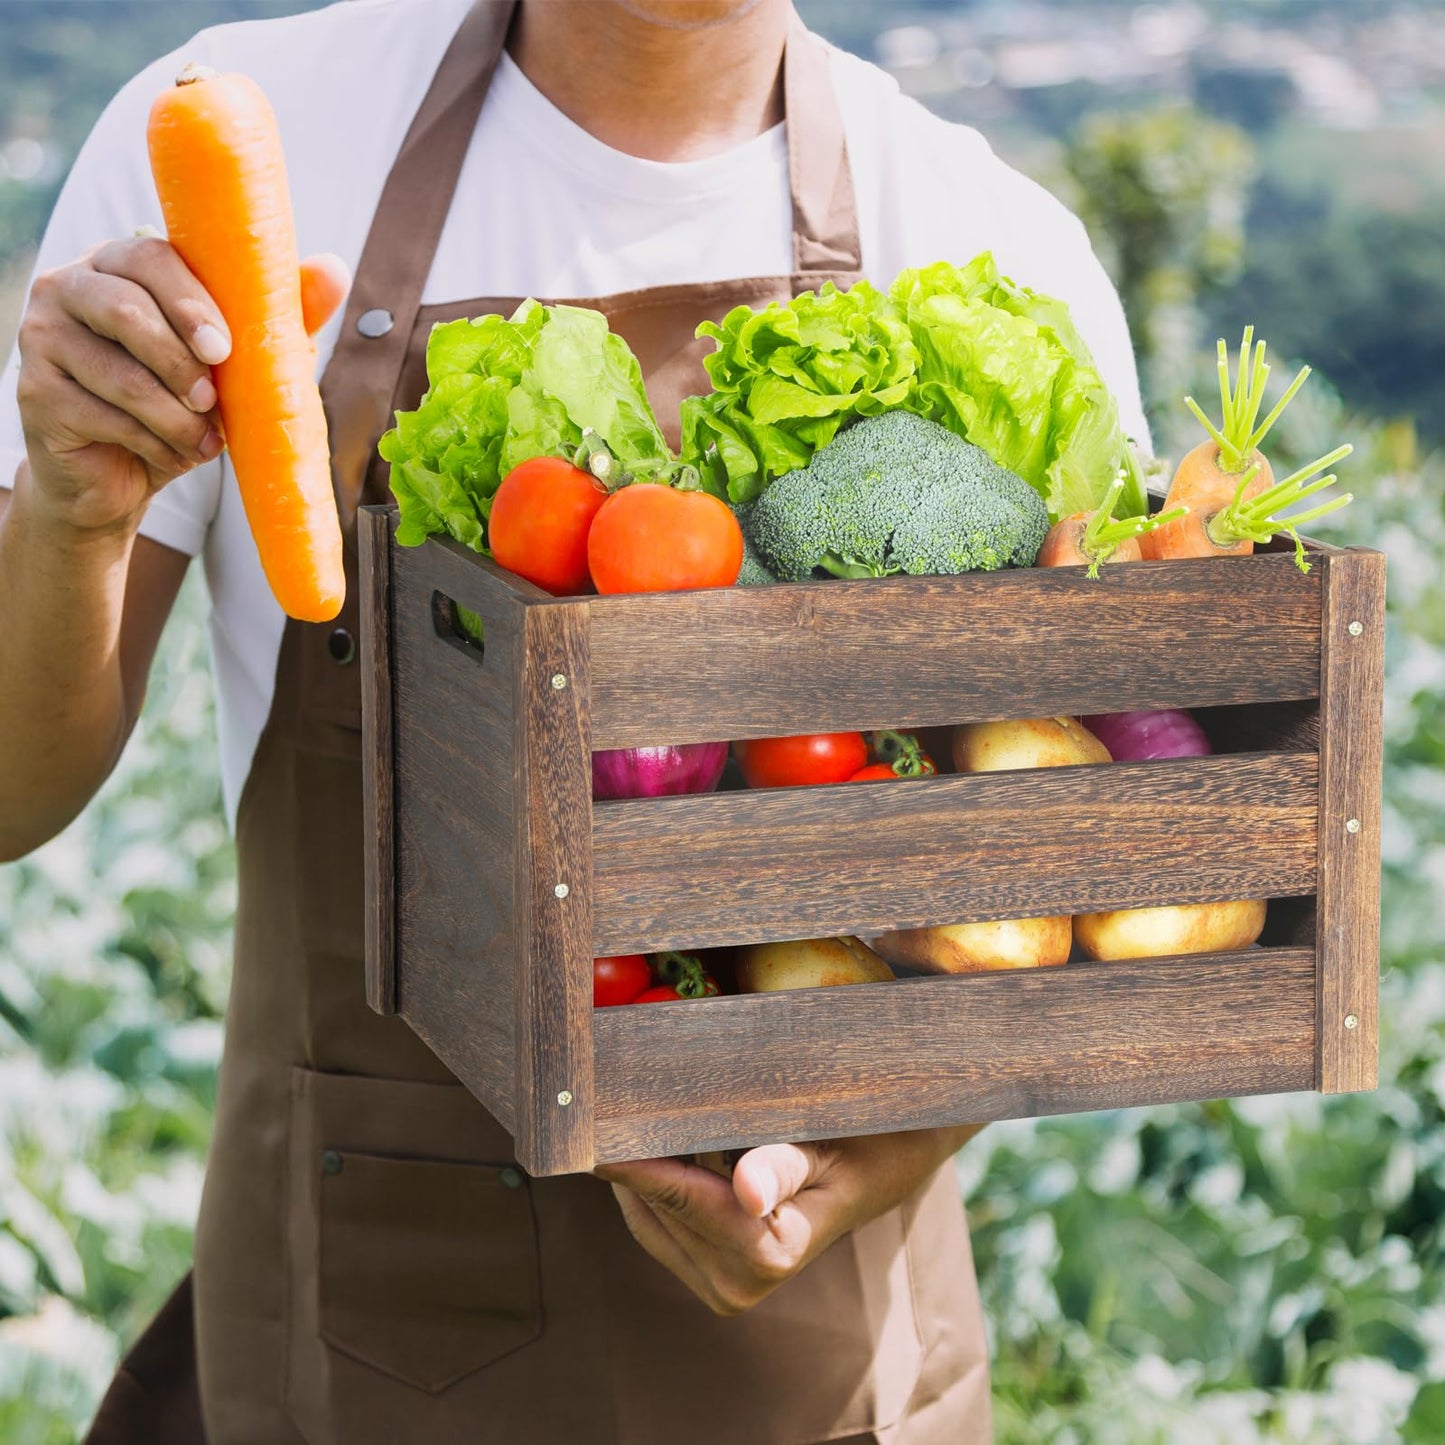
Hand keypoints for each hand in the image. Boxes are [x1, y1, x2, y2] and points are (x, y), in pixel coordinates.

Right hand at [15, 239, 347, 537]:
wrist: (124, 475)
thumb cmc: (184, 403)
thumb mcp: (240, 360)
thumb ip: (280, 313)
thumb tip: (334, 269)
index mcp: (118, 264)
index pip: (150, 257)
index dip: (190, 300)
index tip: (224, 348)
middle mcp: (68, 289)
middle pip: (125, 307)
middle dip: (180, 360)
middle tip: (212, 399)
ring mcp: (41, 339)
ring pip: (116, 371)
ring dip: (173, 414)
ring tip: (205, 435)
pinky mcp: (35, 394)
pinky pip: (100, 414)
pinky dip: (152, 441)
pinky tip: (175, 454)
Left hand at [596, 1123, 980, 1315]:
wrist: (887, 1167)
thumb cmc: (863, 1140)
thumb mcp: (828, 1145)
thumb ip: (783, 1167)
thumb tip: (748, 1192)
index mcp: (769, 1252)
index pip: (675, 1193)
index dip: (627, 1155)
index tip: (585, 1117)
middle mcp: (739, 1284)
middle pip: (653, 1204)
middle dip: (629, 1151)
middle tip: (598, 1092)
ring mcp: (722, 1288)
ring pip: (647, 1215)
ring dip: (637, 1166)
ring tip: (627, 1107)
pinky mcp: (711, 1278)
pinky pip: (656, 1224)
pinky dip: (651, 1183)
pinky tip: (657, 1139)